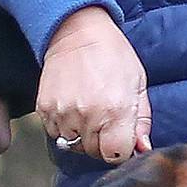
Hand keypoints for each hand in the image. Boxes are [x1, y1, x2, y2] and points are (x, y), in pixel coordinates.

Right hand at [37, 7, 150, 166]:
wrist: (77, 31)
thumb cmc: (112, 54)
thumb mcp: (138, 84)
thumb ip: (141, 121)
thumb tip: (142, 149)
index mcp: (117, 111)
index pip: (116, 155)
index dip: (120, 149)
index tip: (119, 137)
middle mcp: (88, 116)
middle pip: (94, 152)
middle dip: (101, 141)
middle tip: (104, 116)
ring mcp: (63, 113)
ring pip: (73, 145)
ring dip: (81, 134)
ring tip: (87, 108)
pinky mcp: (45, 109)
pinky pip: (54, 133)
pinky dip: (63, 126)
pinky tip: (72, 105)